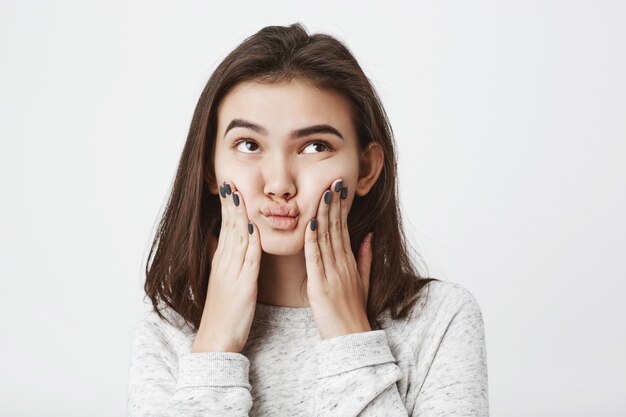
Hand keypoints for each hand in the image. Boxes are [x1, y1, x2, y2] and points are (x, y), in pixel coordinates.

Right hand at [192, 181, 261, 352]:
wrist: (216, 339)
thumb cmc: (224, 313)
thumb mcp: (224, 282)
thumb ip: (227, 262)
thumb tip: (225, 245)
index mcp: (222, 262)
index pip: (226, 228)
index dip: (229, 207)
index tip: (230, 188)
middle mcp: (225, 264)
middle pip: (229, 228)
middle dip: (231, 204)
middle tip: (231, 182)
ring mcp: (233, 274)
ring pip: (238, 239)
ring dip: (240, 216)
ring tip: (240, 196)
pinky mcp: (243, 286)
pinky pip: (248, 261)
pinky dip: (251, 243)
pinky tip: (254, 229)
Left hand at [304, 178, 373, 339]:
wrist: (351, 337)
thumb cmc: (353, 312)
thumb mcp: (363, 282)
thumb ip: (365, 258)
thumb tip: (368, 236)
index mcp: (350, 262)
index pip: (344, 228)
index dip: (340, 207)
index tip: (339, 189)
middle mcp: (342, 264)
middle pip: (337, 228)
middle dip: (334, 203)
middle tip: (333, 180)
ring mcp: (332, 273)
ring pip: (327, 238)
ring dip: (323, 213)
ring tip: (323, 192)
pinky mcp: (320, 284)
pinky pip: (315, 258)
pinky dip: (313, 239)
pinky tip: (311, 223)